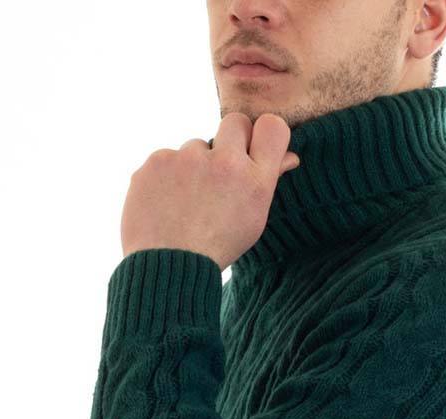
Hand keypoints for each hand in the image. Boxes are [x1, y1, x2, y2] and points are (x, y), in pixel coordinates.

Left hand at [120, 113, 300, 270]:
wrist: (168, 268)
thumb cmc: (215, 248)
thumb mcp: (253, 220)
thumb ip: (268, 181)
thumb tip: (289, 156)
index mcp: (255, 180)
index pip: (272, 126)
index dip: (261, 135)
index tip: (252, 148)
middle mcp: (224, 163)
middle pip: (234, 122)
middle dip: (229, 140)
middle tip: (219, 172)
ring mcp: (187, 158)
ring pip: (195, 147)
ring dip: (193, 166)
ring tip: (186, 203)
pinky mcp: (156, 161)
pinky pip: (166, 159)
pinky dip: (166, 178)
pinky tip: (166, 204)